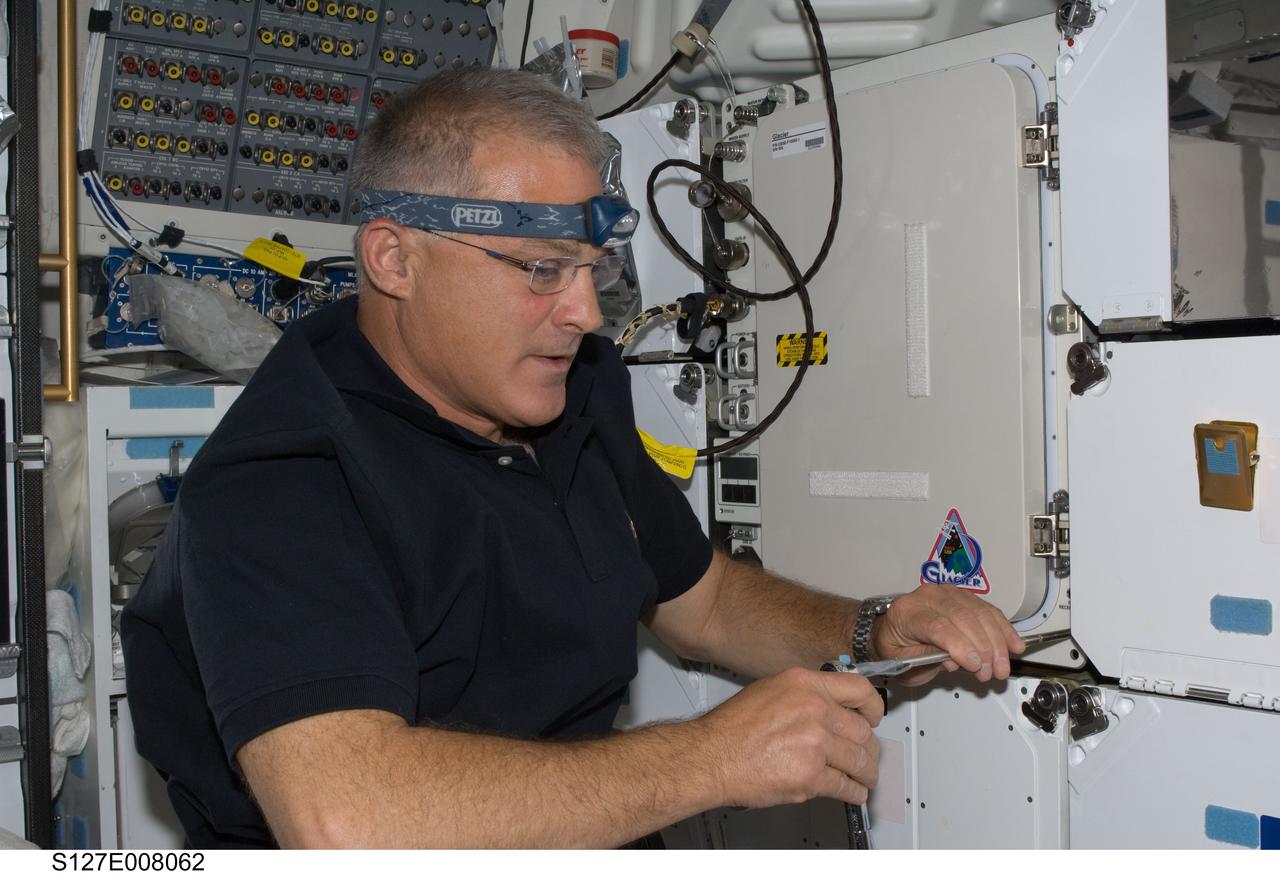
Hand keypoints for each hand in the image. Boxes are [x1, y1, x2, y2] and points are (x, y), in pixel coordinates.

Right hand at [696, 667, 882, 808]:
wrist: (710, 757)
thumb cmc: (731, 728)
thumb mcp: (769, 690)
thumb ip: (803, 695)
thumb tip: (827, 706)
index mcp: (805, 685)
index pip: (859, 690)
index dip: (874, 707)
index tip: (875, 717)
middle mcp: (814, 710)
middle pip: (863, 731)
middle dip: (868, 748)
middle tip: (866, 755)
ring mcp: (815, 743)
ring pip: (860, 761)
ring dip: (866, 773)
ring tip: (864, 777)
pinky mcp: (811, 776)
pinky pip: (846, 786)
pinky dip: (854, 793)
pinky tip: (851, 792)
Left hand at [871, 586, 1024, 685]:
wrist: (892, 631)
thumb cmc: (895, 646)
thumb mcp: (902, 661)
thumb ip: (928, 659)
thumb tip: (956, 660)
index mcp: (907, 612)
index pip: (938, 626)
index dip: (961, 647)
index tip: (976, 666)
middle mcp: (927, 597)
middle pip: (963, 618)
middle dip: (984, 648)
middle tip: (993, 672)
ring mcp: (947, 594)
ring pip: (979, 613)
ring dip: (997, 641)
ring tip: (1002, 665)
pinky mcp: (962, 597)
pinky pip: (988, 610)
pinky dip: (1003, 628)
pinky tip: (1013, 643)